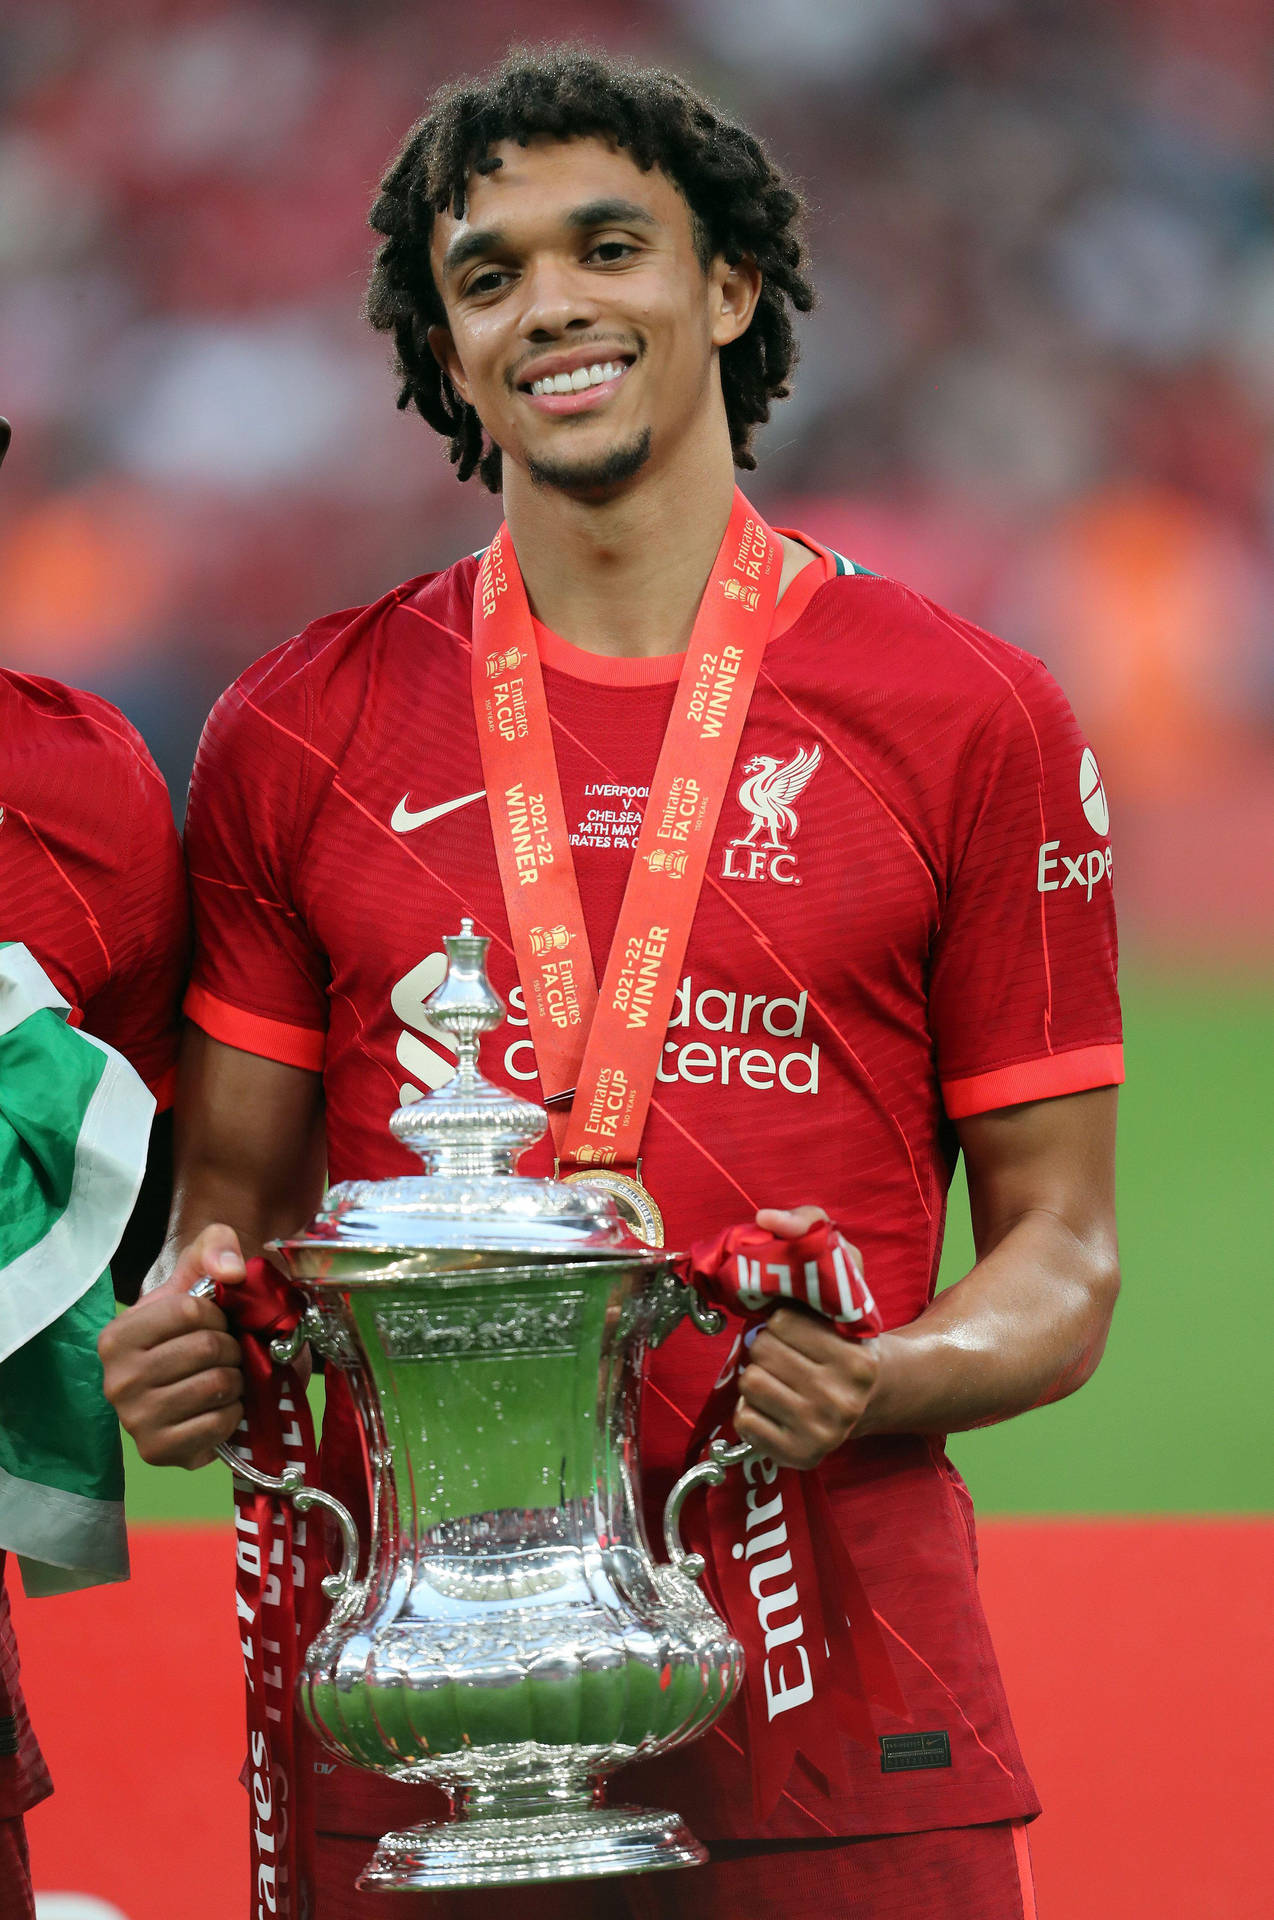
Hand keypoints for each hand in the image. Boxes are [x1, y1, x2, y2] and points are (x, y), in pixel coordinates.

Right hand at [98, 1225, 246, 1469]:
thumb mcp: (203, 1267)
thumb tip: (231, 1270)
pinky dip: (233, 1414)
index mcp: (117, 1335)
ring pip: (215, 1386)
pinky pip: (217, 1425)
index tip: (214, 1321)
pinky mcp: (159, 1452)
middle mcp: (116, 1380)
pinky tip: (220, 1406)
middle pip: (206, 1349)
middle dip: (231, 1347)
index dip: (217, 1313)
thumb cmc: (199, 1320)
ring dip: (236, 1379)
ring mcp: (134, 1420)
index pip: (189, 1311)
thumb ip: (217, 1245)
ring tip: (225, 1376)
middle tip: (226, 1352)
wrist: (202, 1377)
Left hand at [734, 1204, 877, 1468]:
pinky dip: (751, 1409)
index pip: (782, 1323)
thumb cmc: (848, 1332)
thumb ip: (811, 1230)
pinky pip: (744, 1422)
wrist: (879, 1395)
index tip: (795, 1325)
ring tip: (782, 1375)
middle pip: (763, 1353)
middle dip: (767, 1345)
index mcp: (855, 1359)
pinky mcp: (801, 1456)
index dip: (781, 1317)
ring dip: (758, 1374)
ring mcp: (822, 1433)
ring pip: (750, 1384)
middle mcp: (842, 1401)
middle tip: (785, 1351)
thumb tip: (766, 1218)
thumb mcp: (845, 1275)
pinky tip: (776, 1403)